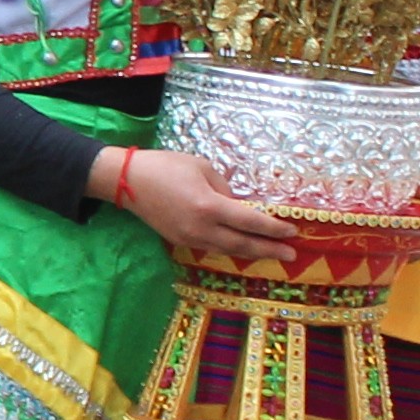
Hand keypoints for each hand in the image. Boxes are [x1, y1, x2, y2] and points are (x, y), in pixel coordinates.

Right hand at [111, 148, 299, 269]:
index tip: (292, 231)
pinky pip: (213, 248)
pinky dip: (232, 249)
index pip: (250, 222)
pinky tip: (243, 247)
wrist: (128, 181)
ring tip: (272, 254)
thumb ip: (224, 189)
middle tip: (291, 253)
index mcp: (209, 206)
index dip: (273, 228)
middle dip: (269, 249)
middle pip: (243, 244)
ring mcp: (190, 238)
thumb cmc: (166, 166)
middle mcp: (201, 228)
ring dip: (252, 253)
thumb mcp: (202, 167)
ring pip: (228, 250)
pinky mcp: (180, 241)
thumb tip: (236, 205)